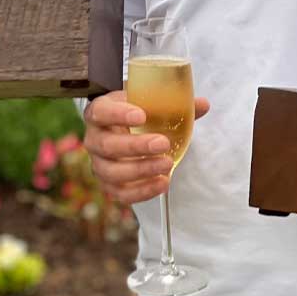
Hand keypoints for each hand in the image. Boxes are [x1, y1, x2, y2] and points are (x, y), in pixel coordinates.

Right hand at [84, 87, 209, 204]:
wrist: (125, 130)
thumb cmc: (136, 112)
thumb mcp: (149, 102)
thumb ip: (174, 103)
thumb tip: (203, 104)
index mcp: (99, 112)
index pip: (100, 112)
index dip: (118, 115)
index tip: (141, 116)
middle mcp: (94, 138)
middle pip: (107, 145)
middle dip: (136, 146)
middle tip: (162, 143)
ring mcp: (99, 163)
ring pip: (112, 172)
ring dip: (140, 170)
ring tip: (167, 164)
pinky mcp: (108, 184)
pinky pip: (121, 193)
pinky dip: (142, 191)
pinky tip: (162, 182)